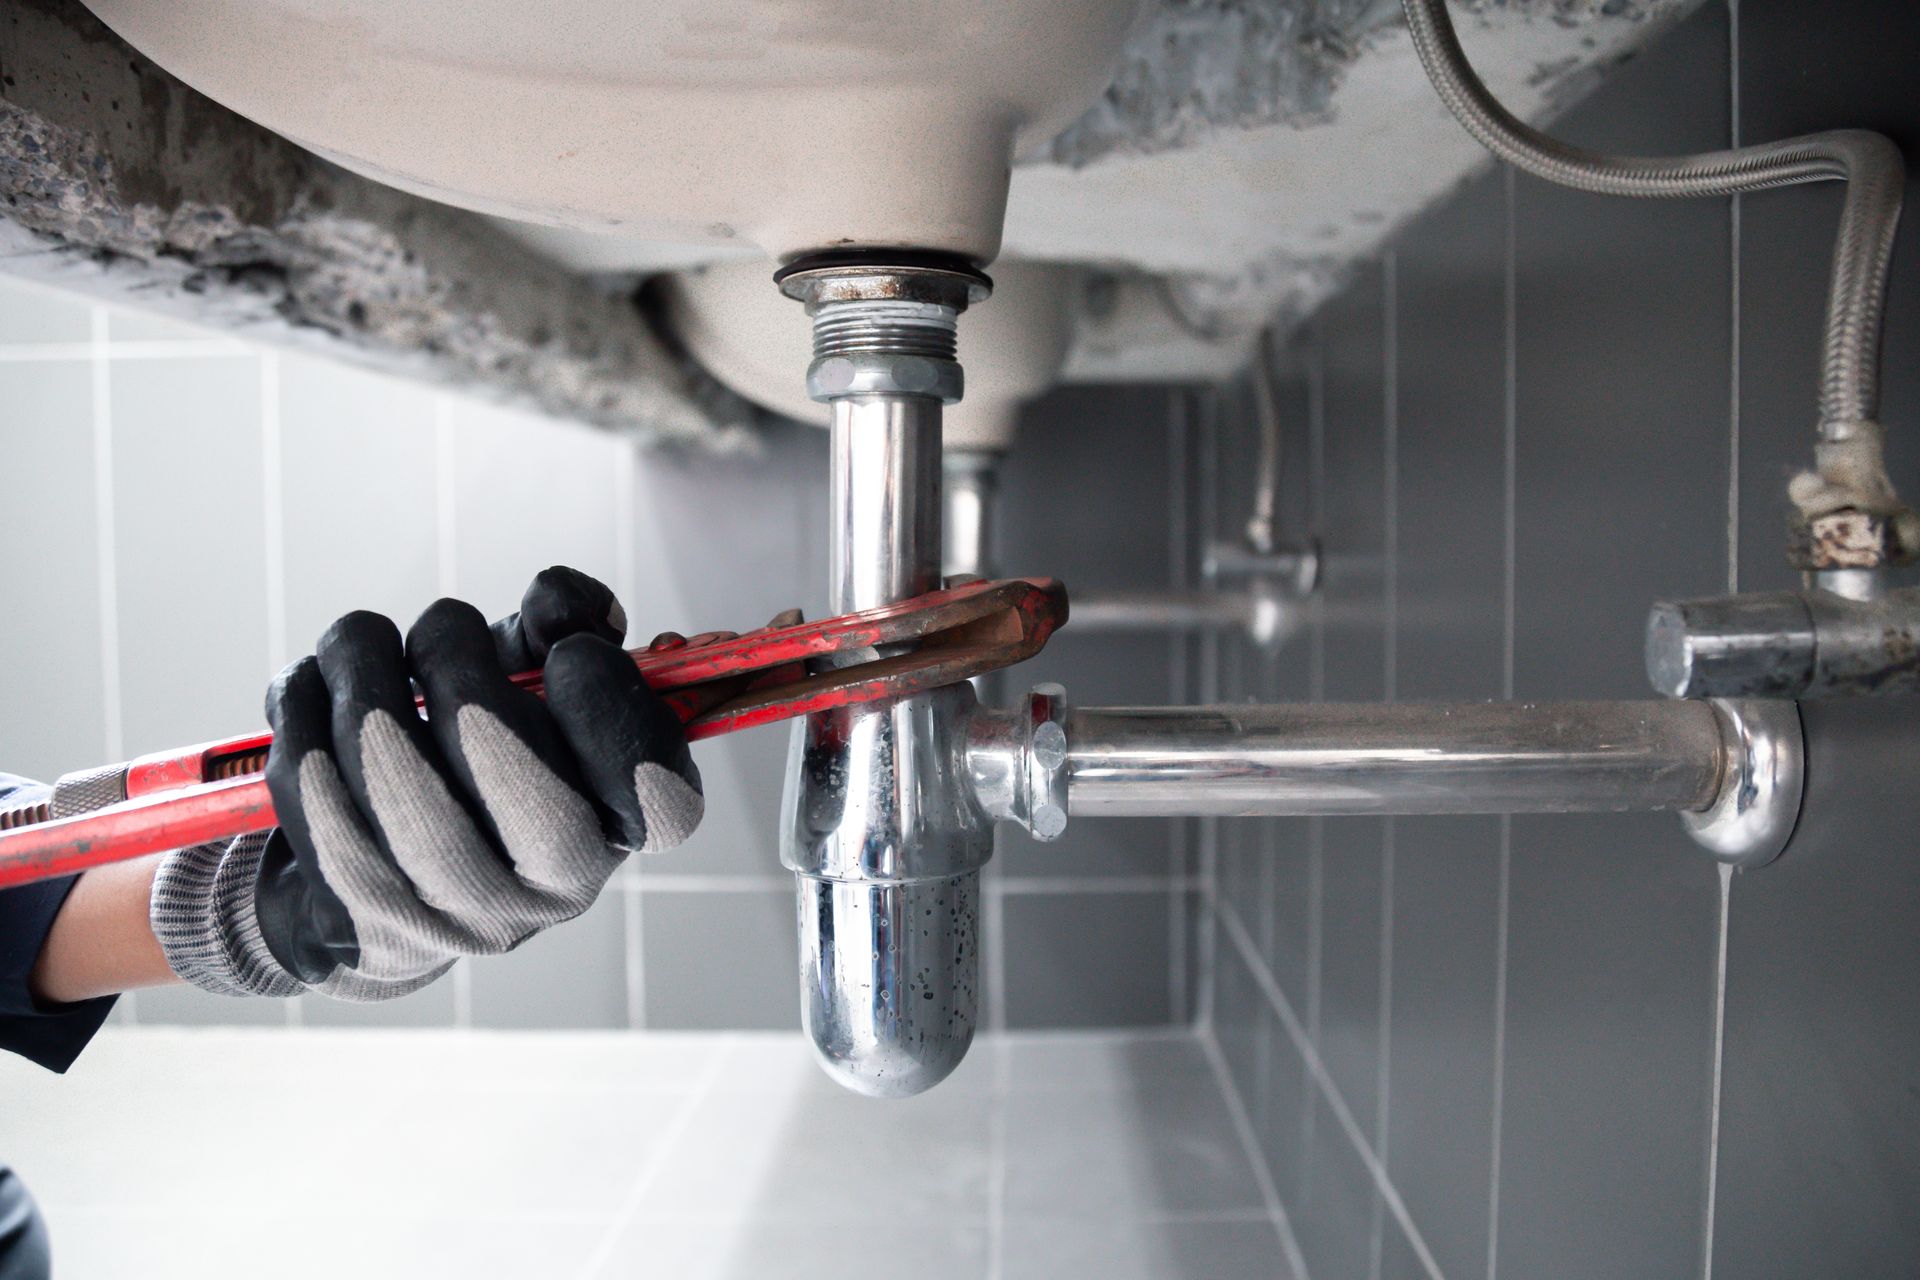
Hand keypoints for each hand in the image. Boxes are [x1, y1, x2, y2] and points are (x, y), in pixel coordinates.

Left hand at [149, 567, 701, 1000]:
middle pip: (498, 750)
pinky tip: (313, 689)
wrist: (381, 887)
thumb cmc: (480, 761)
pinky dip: (302, 706)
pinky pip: (313, 778)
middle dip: (453, 653)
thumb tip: (561, 605)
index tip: (566, 652)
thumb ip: (564, 631)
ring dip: (361, 661)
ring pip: (385, 754)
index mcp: (614, 836)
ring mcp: (447, 915)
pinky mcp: (354, 914)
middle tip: (443, 626)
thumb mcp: (537, 691)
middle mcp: (545, 894)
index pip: (658, 793)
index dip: (610, 704)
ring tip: (360, 640)